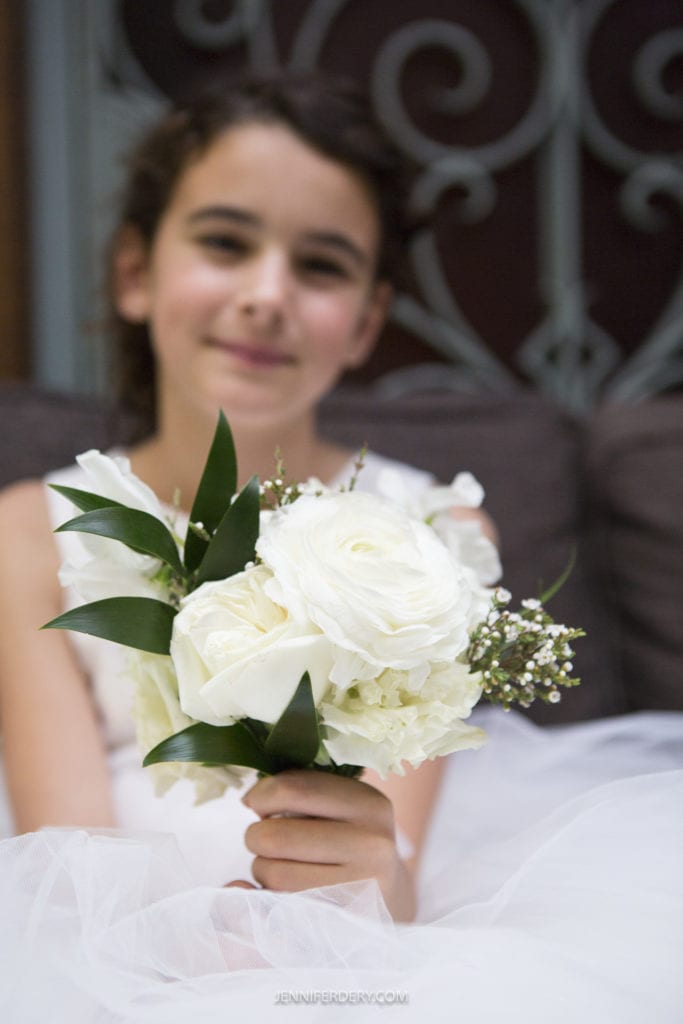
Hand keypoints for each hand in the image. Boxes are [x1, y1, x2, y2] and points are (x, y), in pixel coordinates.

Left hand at [239, 770, 415, 920]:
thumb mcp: (342, 806)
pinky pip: (276, 911)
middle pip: (275, 836)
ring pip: (273, 874)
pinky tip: (275, 895)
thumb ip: (298, 792)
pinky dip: (260, 900)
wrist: (390, 900)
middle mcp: (370, 845)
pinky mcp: (339, 926)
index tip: (258, 804)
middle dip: (258, 837)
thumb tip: (249, 799)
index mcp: (369, 805)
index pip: (293, 789)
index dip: (262, 794)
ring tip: (283, 868)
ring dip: (263, 871)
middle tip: (269, 842)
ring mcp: (358, 889)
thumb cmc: (349, 843)